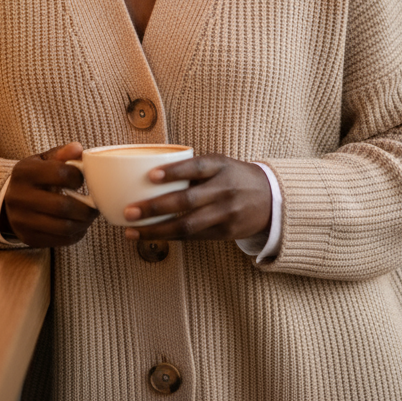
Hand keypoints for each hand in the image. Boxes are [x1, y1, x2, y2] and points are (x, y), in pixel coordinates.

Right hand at [3, 142, 98, 246]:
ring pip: (63, 227)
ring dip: (83, 223)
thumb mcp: (43, 160)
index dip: (78, 177)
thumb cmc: (34, 177)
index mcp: (24, 172)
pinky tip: (80, 226)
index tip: (82, 180)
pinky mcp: (27, 237)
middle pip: (62, 206)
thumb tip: (78, 148)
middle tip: (95, 206)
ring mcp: (21, 220)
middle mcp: (18, 197)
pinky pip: (59, 241)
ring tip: (90, 216)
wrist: (8, 200)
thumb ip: (61, 154)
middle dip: (86, 208)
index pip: (61, 174)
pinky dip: (75, 235)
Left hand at [121, 154, 270, 242]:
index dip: (174, 172)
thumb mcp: (220, 163)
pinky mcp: (225, 233)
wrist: (271, 198)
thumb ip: (193, 168)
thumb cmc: (234, 176)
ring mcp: (226, 213)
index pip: (197, 168)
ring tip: (133, 231)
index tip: (150, 176)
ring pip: (188, 225)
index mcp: (221, 166)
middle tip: (130, 211)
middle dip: (155, 207)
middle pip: (187, 200)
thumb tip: (150, 174)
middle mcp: (224, 190)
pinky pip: (194, 237)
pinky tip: (152, 236)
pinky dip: (171, 237)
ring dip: (157, 230)